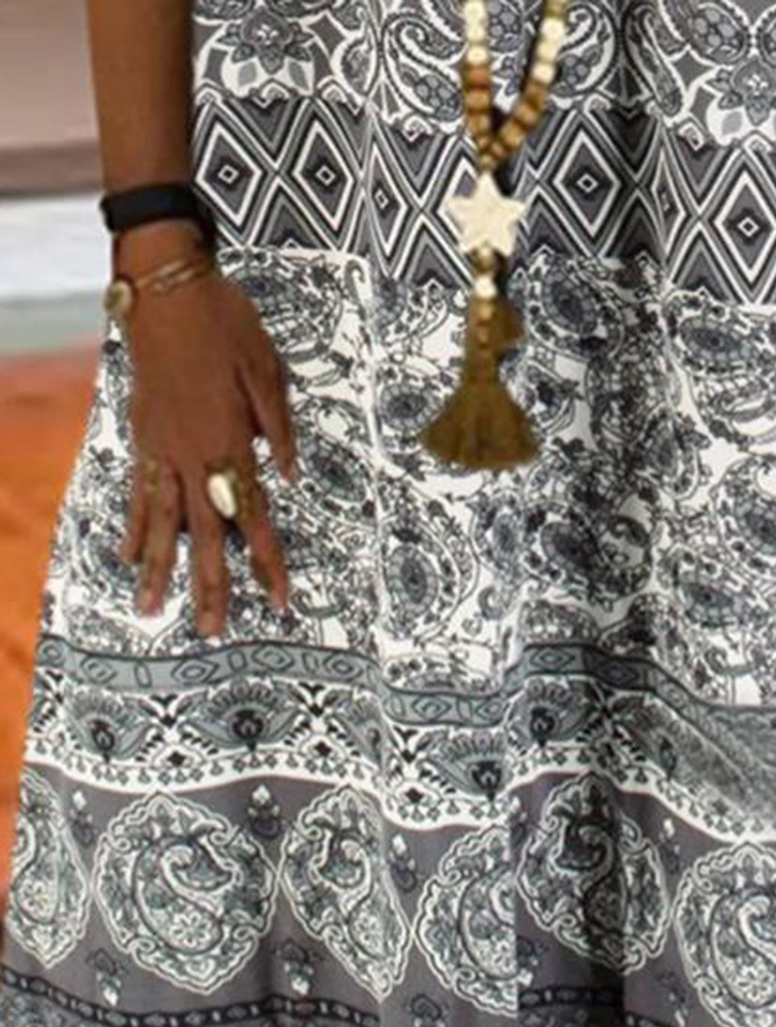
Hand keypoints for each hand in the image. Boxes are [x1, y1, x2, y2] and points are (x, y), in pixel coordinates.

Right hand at [117, 230, 297, 637]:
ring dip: (160, 570)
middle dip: (212, 586)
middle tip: (213, 630)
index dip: (267, 561)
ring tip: (153, 611)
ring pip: (162, 524)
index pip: (252, 518)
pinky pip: (138, 493)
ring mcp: (162, 451)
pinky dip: (134, 526)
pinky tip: (128, 556)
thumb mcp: (268, 370)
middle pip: (204, 536)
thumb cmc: (224, 324)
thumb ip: (279, 428)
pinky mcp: (142, 438)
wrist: (166, 289)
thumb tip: (289, 475)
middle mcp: (194, 457)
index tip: (279, 599)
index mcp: (232, 443)